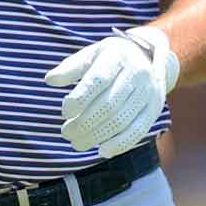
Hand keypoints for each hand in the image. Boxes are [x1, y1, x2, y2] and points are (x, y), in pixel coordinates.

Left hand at [43, 27, 179, 159]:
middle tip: (66, 132)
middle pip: (109, 104)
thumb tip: (50, 80)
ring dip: (98, 135)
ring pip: (122, 120)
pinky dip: (120, 144)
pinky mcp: (155, 108)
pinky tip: (102, 151)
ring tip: (77, 143)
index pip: (98, 80)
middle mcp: (137, 73)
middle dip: (85, 122)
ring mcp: (149, 92)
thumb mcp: (90, 55)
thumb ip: (70, 68)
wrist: (145, 55)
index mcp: (117, 56)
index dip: (81, 98)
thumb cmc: (108, 58)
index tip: (65, 112)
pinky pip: (139, 130)